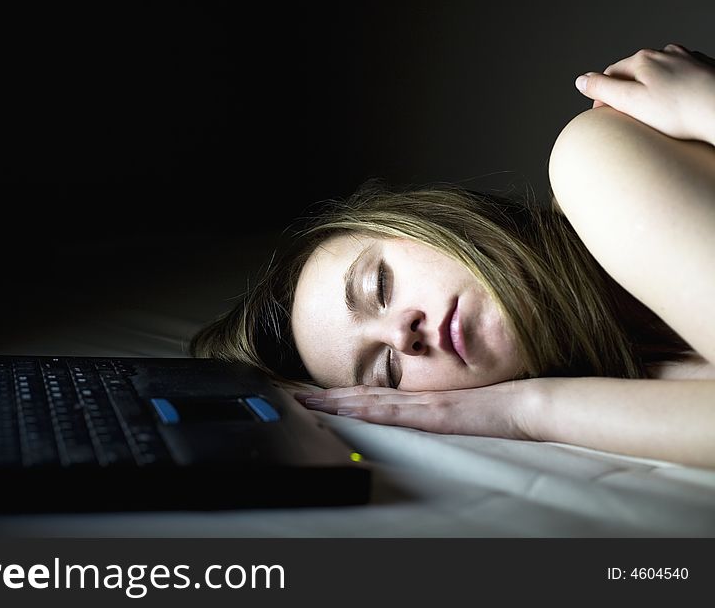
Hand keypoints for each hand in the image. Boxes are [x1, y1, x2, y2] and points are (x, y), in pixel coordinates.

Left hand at [293, 379, 540, 440]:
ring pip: (370, 402)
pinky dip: (366, 411)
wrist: (525, 406)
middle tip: (296, 396)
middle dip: (327, 398)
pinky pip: (393, 413)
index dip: (342, 398)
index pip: (373, 399)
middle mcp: (415, 400)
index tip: (316, 397)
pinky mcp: (432, 414)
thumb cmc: (497, 413)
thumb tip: (421, 424)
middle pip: (362, 397)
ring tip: (308, 402)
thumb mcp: (458, 418)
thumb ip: (436, 419)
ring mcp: (422, 405)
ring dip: (336, 402)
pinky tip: (347, 411)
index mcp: (419, 401)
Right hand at [574, 43, 714, 145]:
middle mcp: (665, 53)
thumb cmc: (680, 111)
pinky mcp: (705, 69)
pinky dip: (675, 89)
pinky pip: (681, 77)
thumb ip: (602, 89)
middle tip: (628, 116)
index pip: (610, 74)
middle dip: (627, 91)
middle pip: (635, 72)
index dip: (602, 95)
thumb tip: (580, 80)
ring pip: (659, 73)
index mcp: (643, 59)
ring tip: (654, 112)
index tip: (603, 115)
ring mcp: (687, 59)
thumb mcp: (630, 101)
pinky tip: (677, 105)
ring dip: (652, 89)